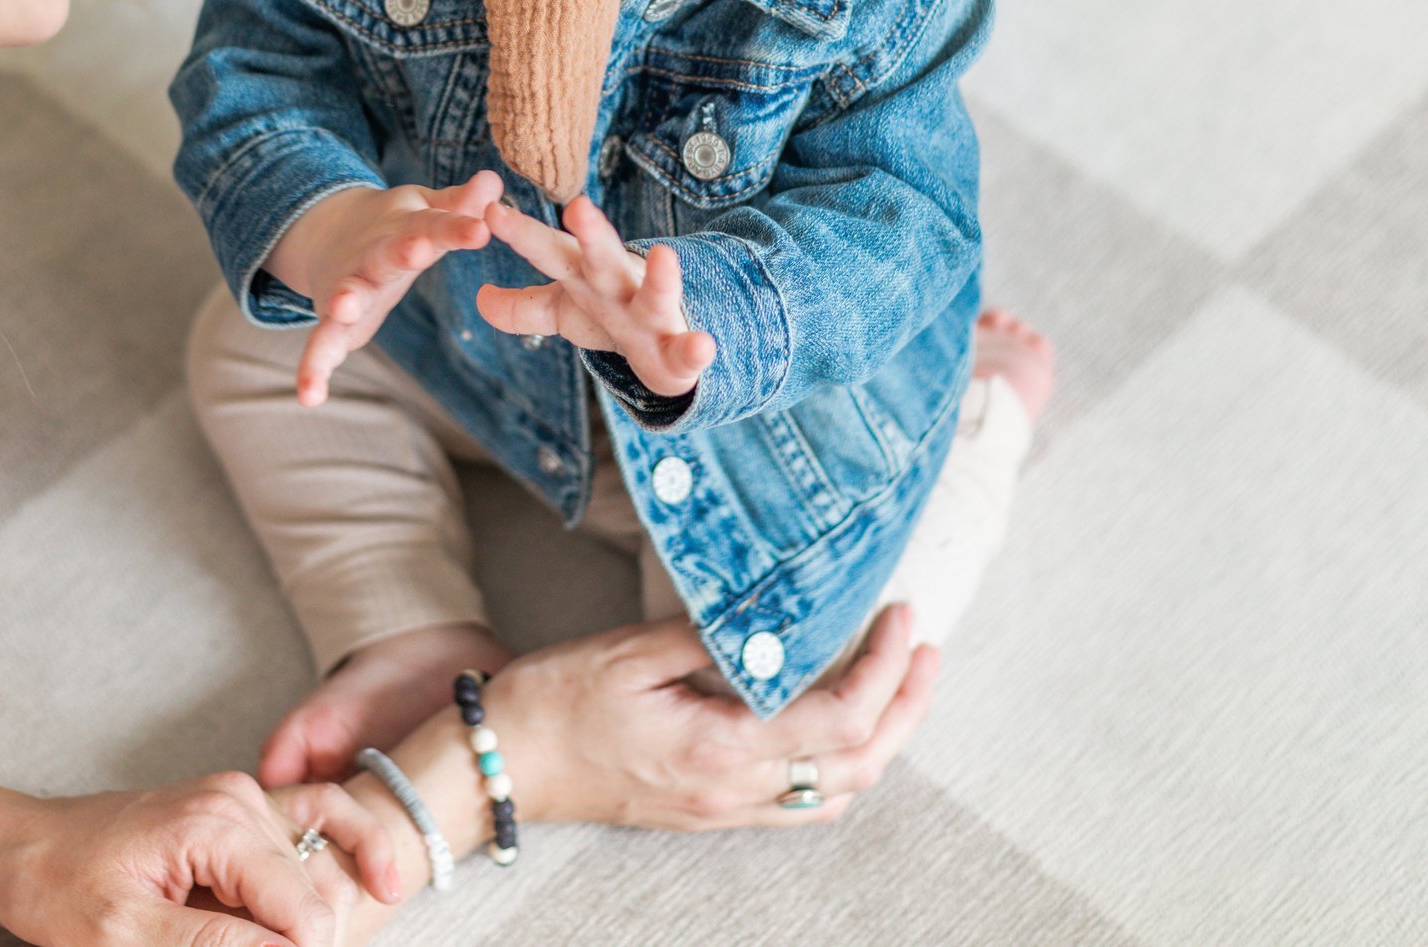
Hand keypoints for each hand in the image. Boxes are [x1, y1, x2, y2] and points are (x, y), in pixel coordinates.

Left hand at [0, 770, 401, 946]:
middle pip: (323, 885)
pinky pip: (316, 826)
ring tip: (342, 924)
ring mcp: (246, 801)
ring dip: (333, 903)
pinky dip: (344, 855)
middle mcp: (243, 801)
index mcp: (217, 825)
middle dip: (320, 932)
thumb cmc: (59, 887)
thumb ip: (215, 945)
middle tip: (289, 938)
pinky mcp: (243, 813)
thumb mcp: (126, 937)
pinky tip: (374, 886)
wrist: (23, 845)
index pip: (304, 910)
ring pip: (328, 857)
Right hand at [265, 172, 502, 404]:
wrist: (331, 232)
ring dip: (346, 300)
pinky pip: (321, 344)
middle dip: (402, 251)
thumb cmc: (398, 226)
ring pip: (347, 294)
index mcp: (407, 230)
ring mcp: (350, 286)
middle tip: (416, 251)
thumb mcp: (427, 209)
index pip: (436, 227)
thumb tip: (494, 179)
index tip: (481, 229)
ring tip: (343, 308)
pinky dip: (313, 368)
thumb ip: (460, 204)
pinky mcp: (333, 319)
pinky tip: (309, 397)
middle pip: (389, 254)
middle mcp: (375, 256)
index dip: (457, 227)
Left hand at [477, 196, 716, 397]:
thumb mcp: (563, 312)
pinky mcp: (677, 350)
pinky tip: (704, 345)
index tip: (490, 210)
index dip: (520, 232)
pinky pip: (687, 351)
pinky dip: (696, 349)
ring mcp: (652, 314)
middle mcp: (619, 286)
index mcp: (585, 276)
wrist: (668, 348)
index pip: (548, 249)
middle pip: (602, 258)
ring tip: (665, 255)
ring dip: (661, 278)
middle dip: (592, 234)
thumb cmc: (613, 317)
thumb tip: (480, 298)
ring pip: (656, 294)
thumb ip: (523, 307)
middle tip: (578, 206)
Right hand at [485, 605, 938, 829]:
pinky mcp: (707, 811)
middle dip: (907, 709)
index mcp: (720, 748)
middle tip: (925, 651)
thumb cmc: (554, 701)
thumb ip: (710, 636)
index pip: (838, 720)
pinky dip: (839, 770)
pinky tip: (837, 732)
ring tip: (898, 686)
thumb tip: (775, 616)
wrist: (502, 763)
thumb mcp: (630, 649)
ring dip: (881, 743)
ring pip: (836, 794)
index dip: (884, 669)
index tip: (900, 618)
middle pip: (859, 767)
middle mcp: (732, 791)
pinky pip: (800, 805)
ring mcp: (722, 809)